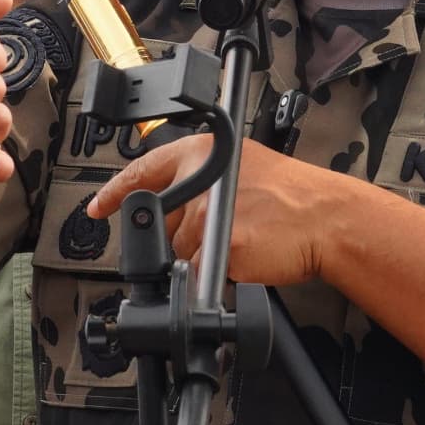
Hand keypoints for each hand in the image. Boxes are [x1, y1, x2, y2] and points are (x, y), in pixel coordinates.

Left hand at [85, 134, 360, 291]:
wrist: (326, 217)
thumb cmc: (293, 197)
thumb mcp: (241, 168)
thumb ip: (203, 179)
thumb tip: (176, 207)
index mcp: (202, 152)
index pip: (143, 170)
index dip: (115, 192)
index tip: (98, 207)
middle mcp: (199, 179)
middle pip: (162, 221)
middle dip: (180, 236)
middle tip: (216, 232)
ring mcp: (207, 213)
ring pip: (179, 250)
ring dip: (200, 256)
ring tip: (240, 241)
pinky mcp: (219, 244)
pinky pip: (201, 270)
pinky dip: (216, 272)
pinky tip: (243, 257)